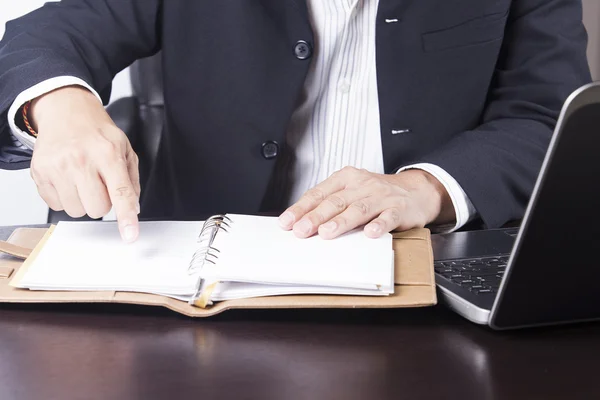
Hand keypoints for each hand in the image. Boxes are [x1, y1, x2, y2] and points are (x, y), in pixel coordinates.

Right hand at [29, 86, 139, 242]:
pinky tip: (68, 179)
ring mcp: (57, 167)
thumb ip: (132, 180)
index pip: (120, 192)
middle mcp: (81, 160)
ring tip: (83, 179)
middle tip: (100, 183)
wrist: (66, 112)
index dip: (126, 217)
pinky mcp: (39, 173)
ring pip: (76, 211)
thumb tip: (134, 208)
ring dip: (83, 201)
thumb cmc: (97, 133)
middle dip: (103, 202)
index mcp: (107, 153)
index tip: (130, 235)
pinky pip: (56, 205)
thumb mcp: (125, 149)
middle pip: (97, 209)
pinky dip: (65, 197)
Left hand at [278, 167, 454, 238]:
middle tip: (301, 230)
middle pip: (336, 201)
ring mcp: (381, 196)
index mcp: (346, 179)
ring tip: (327, 232)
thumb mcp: (351, 192)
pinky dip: (379, 225)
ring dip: (341, 221)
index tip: (286, 222)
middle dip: (316, 217)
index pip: (319, 193)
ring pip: (358, 209)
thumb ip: (330, 204)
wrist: (416, 191)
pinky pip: (388, 217)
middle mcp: (362, 185)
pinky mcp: (399, 209)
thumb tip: (301, 223)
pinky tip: (370, 233)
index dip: (301, 208)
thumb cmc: (377, 194)